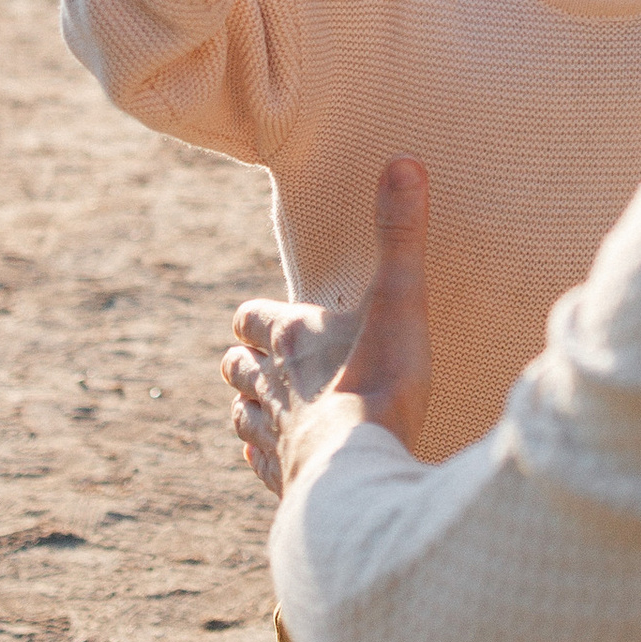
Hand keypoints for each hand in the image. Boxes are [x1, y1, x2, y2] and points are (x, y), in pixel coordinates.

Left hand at [222, 158, 430, 493]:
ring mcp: (274, 435)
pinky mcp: (285, 478)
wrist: (359, 474)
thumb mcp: (399, 299)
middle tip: (262, 359)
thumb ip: (400, 235)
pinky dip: (264, 456)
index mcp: (291, 338)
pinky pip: (261, 463)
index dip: (255, 317)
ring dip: (251, 407)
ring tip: (267, 406)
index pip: (250, 318)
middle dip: (245, 360)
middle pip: (237, 367)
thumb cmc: (379, 384)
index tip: (266, 318)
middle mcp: (271, 385)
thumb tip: (403, 162)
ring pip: (242, 415)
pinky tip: (275, 458)